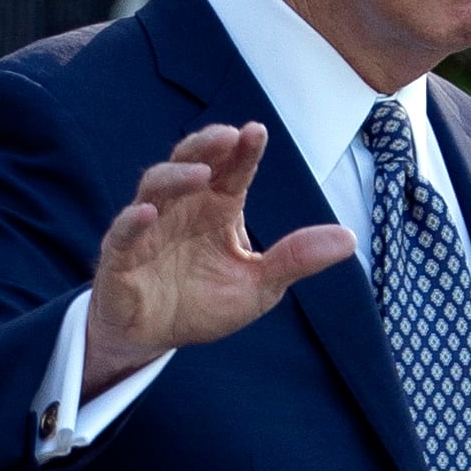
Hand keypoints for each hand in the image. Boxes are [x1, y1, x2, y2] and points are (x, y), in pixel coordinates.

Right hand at [83, 122, 353, 393]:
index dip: (244, 151)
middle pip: (190, 163)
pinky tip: (145, 213)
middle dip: (207, 146)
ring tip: (200, 175)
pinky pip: (121, 234)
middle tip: (228, 136)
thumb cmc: (203, 303)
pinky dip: (131, 221)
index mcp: (217, 209)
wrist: (153, 339)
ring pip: (155, 188)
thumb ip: (296, 259)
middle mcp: (182, 209)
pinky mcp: (120, 257)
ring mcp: (148, 229)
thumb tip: (350, 238)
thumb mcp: (259, 285)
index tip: (258, 131)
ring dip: (176, 177)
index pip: (232, 171)